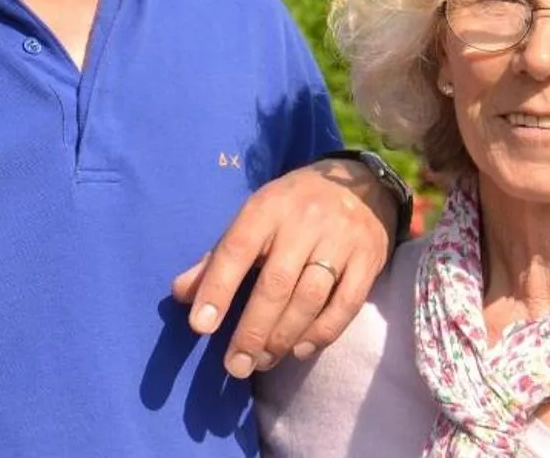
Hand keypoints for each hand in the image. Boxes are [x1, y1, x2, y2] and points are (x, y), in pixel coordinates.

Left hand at [170, 156, 397, 378]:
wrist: (362, 184)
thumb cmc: (295, 206)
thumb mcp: (255, 217)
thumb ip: (219, 256)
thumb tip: (180, 294)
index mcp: (269, 207)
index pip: (237, 249)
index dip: (217, 288)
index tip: (200, 327)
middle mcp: (305, 221)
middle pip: (275, 283)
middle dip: (252, 330)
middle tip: (235, 366)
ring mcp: (341, 239)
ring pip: (309, 298)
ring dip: (283, 337)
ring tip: (262, 361)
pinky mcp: (369, 259)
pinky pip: (345, 304)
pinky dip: (321, 333)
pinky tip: (298, 350)